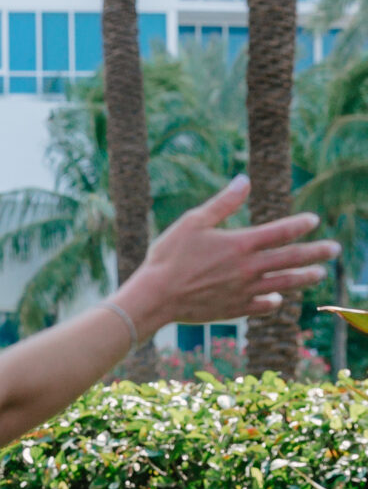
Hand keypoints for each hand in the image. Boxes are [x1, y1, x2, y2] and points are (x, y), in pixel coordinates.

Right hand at [127, 175, 338, 327]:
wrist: (154, 297)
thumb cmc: (168, 256)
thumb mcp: (192, 222)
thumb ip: (223, 203)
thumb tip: (244, 180)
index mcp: (241, 244)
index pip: (281, 231)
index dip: (300, 224)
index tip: (313, 220)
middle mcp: (249, 268)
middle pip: (291, 258)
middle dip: (316, 253)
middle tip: (334, 249)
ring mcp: (244, 291)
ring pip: (284, 284)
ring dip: (304, 278)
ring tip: (318, 275)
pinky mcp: (234, 309)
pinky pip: (261, 305)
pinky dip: (273, 302)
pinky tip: (277, 299)